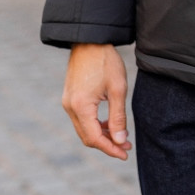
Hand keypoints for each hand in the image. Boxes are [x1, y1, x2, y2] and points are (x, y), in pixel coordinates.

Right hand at [62, 43, 131, 159]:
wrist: (90, 40)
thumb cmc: (106, 61)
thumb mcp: (117, 89)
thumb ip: (118, 117)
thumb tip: (119, 141)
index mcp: (80, 107)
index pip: (94, 139)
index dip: (110, 149)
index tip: (125, 154)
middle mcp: (70, 107)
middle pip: (87, 137)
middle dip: (107, 144)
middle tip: (126, 145)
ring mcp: (68, 102)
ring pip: (84, 129)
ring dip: (101, 135)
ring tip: (121, 135)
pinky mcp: (70, 97)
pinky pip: (81, 119)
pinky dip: (95, 125)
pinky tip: (109, 123)